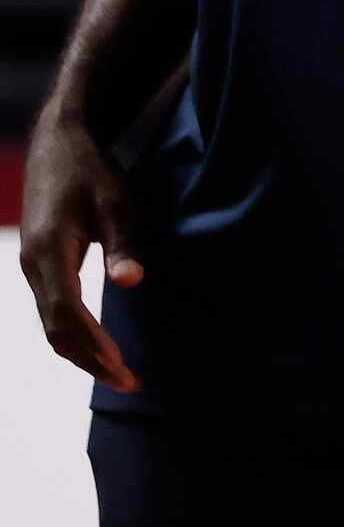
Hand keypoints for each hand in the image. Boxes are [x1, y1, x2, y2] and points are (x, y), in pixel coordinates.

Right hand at [18, 110, 141, 391]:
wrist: (58, 144)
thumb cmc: (92, 171)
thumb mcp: (116, 202)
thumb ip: (121, 244)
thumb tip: (130, 283)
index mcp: (48, 252)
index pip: (68, 314)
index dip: (94, 345)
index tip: (123, 368)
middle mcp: (32, 266)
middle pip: (55, 330)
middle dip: (91, 360)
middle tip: (128, 382)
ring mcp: (31, 268)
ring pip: (51, 324)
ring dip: (82, 352)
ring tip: (119, 372)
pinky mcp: (39, 265)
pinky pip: (52, 310)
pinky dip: (75, 334)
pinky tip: (100, 345)